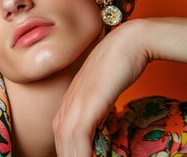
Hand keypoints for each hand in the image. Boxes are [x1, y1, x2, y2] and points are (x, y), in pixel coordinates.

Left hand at [52, 17, 186, 155]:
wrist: (128, 42)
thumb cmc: (118, 64)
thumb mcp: (102, 91)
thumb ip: (96, 108)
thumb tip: (100, 124)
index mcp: (70, 99)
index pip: (60, 132)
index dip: (64, 148)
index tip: (71, 155)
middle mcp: (68, 101)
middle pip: (59, 139)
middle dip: (65, 155)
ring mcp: (77, 100)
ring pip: (66, 140)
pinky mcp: (90, 100)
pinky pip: (79, 135)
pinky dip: (80, 152)